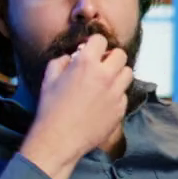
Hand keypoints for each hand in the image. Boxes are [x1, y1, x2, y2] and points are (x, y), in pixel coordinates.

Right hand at [20, 33, 133, 178]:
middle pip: (121, 55)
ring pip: (128, 73)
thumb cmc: (51, 108)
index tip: (90, 51)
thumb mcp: (49, 78)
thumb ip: (61, 60)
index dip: (94, 44)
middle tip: (101, 66)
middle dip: (110, 57)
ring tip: (105, 82)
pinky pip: (124, 94)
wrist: (60, 139)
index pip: (101, 40)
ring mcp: (116, 93)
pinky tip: (104, 101)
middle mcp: (106, 75)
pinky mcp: (121, 109)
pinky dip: (116, 94)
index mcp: (86, 63)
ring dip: (118, 74)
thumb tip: (72, 57)